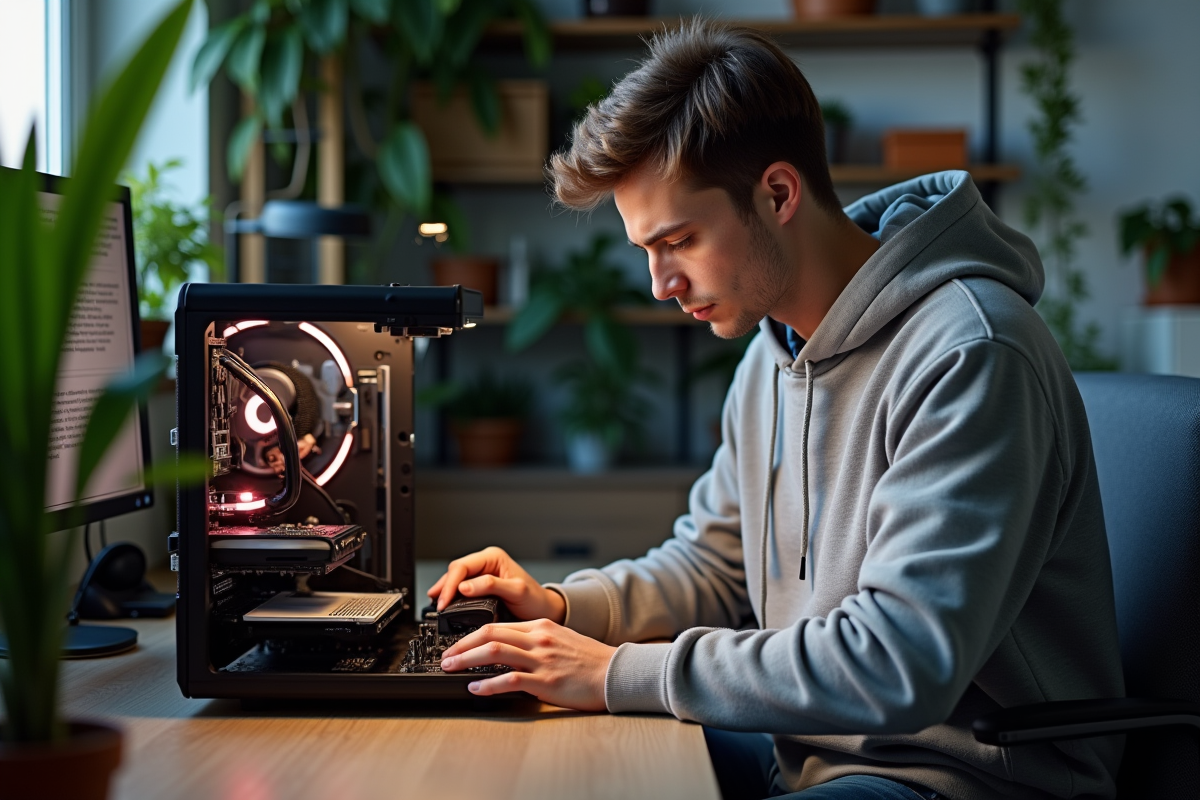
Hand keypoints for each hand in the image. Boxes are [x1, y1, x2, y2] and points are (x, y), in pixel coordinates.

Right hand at [427, 546, 565, 622]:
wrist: (544, 610)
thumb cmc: (535, 599)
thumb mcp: (516, 591)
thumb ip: (491, 586)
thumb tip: (464, 587)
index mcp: (493, 557)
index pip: (462, 566)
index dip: (450, 584)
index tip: (444, 601)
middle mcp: (486, 563)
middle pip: (455, 571)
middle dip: (444, 587)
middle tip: (437, 605)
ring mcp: (482, 574)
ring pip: (455, 579)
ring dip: (445, 591)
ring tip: (436, 604)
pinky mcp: (481, 586)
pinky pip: (461, 588)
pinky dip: (451, 595)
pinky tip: (445, 603)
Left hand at [439, 618, 614, 710]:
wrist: (616, 673)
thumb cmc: (590, 660)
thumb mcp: (561, 638)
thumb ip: (535, 639)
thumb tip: (508, 648)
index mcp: (540, 626)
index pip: (497, 624)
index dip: (471, 635)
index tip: (457, 644)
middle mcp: (538, 639)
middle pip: (489, 634)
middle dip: (462, 645)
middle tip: (445, 656)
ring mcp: (541, 659)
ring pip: (494, 652)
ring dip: (466, 660)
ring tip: (450, 668)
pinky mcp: (545, 682)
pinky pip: (509, 679)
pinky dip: (488, 683)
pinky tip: (475, 687)